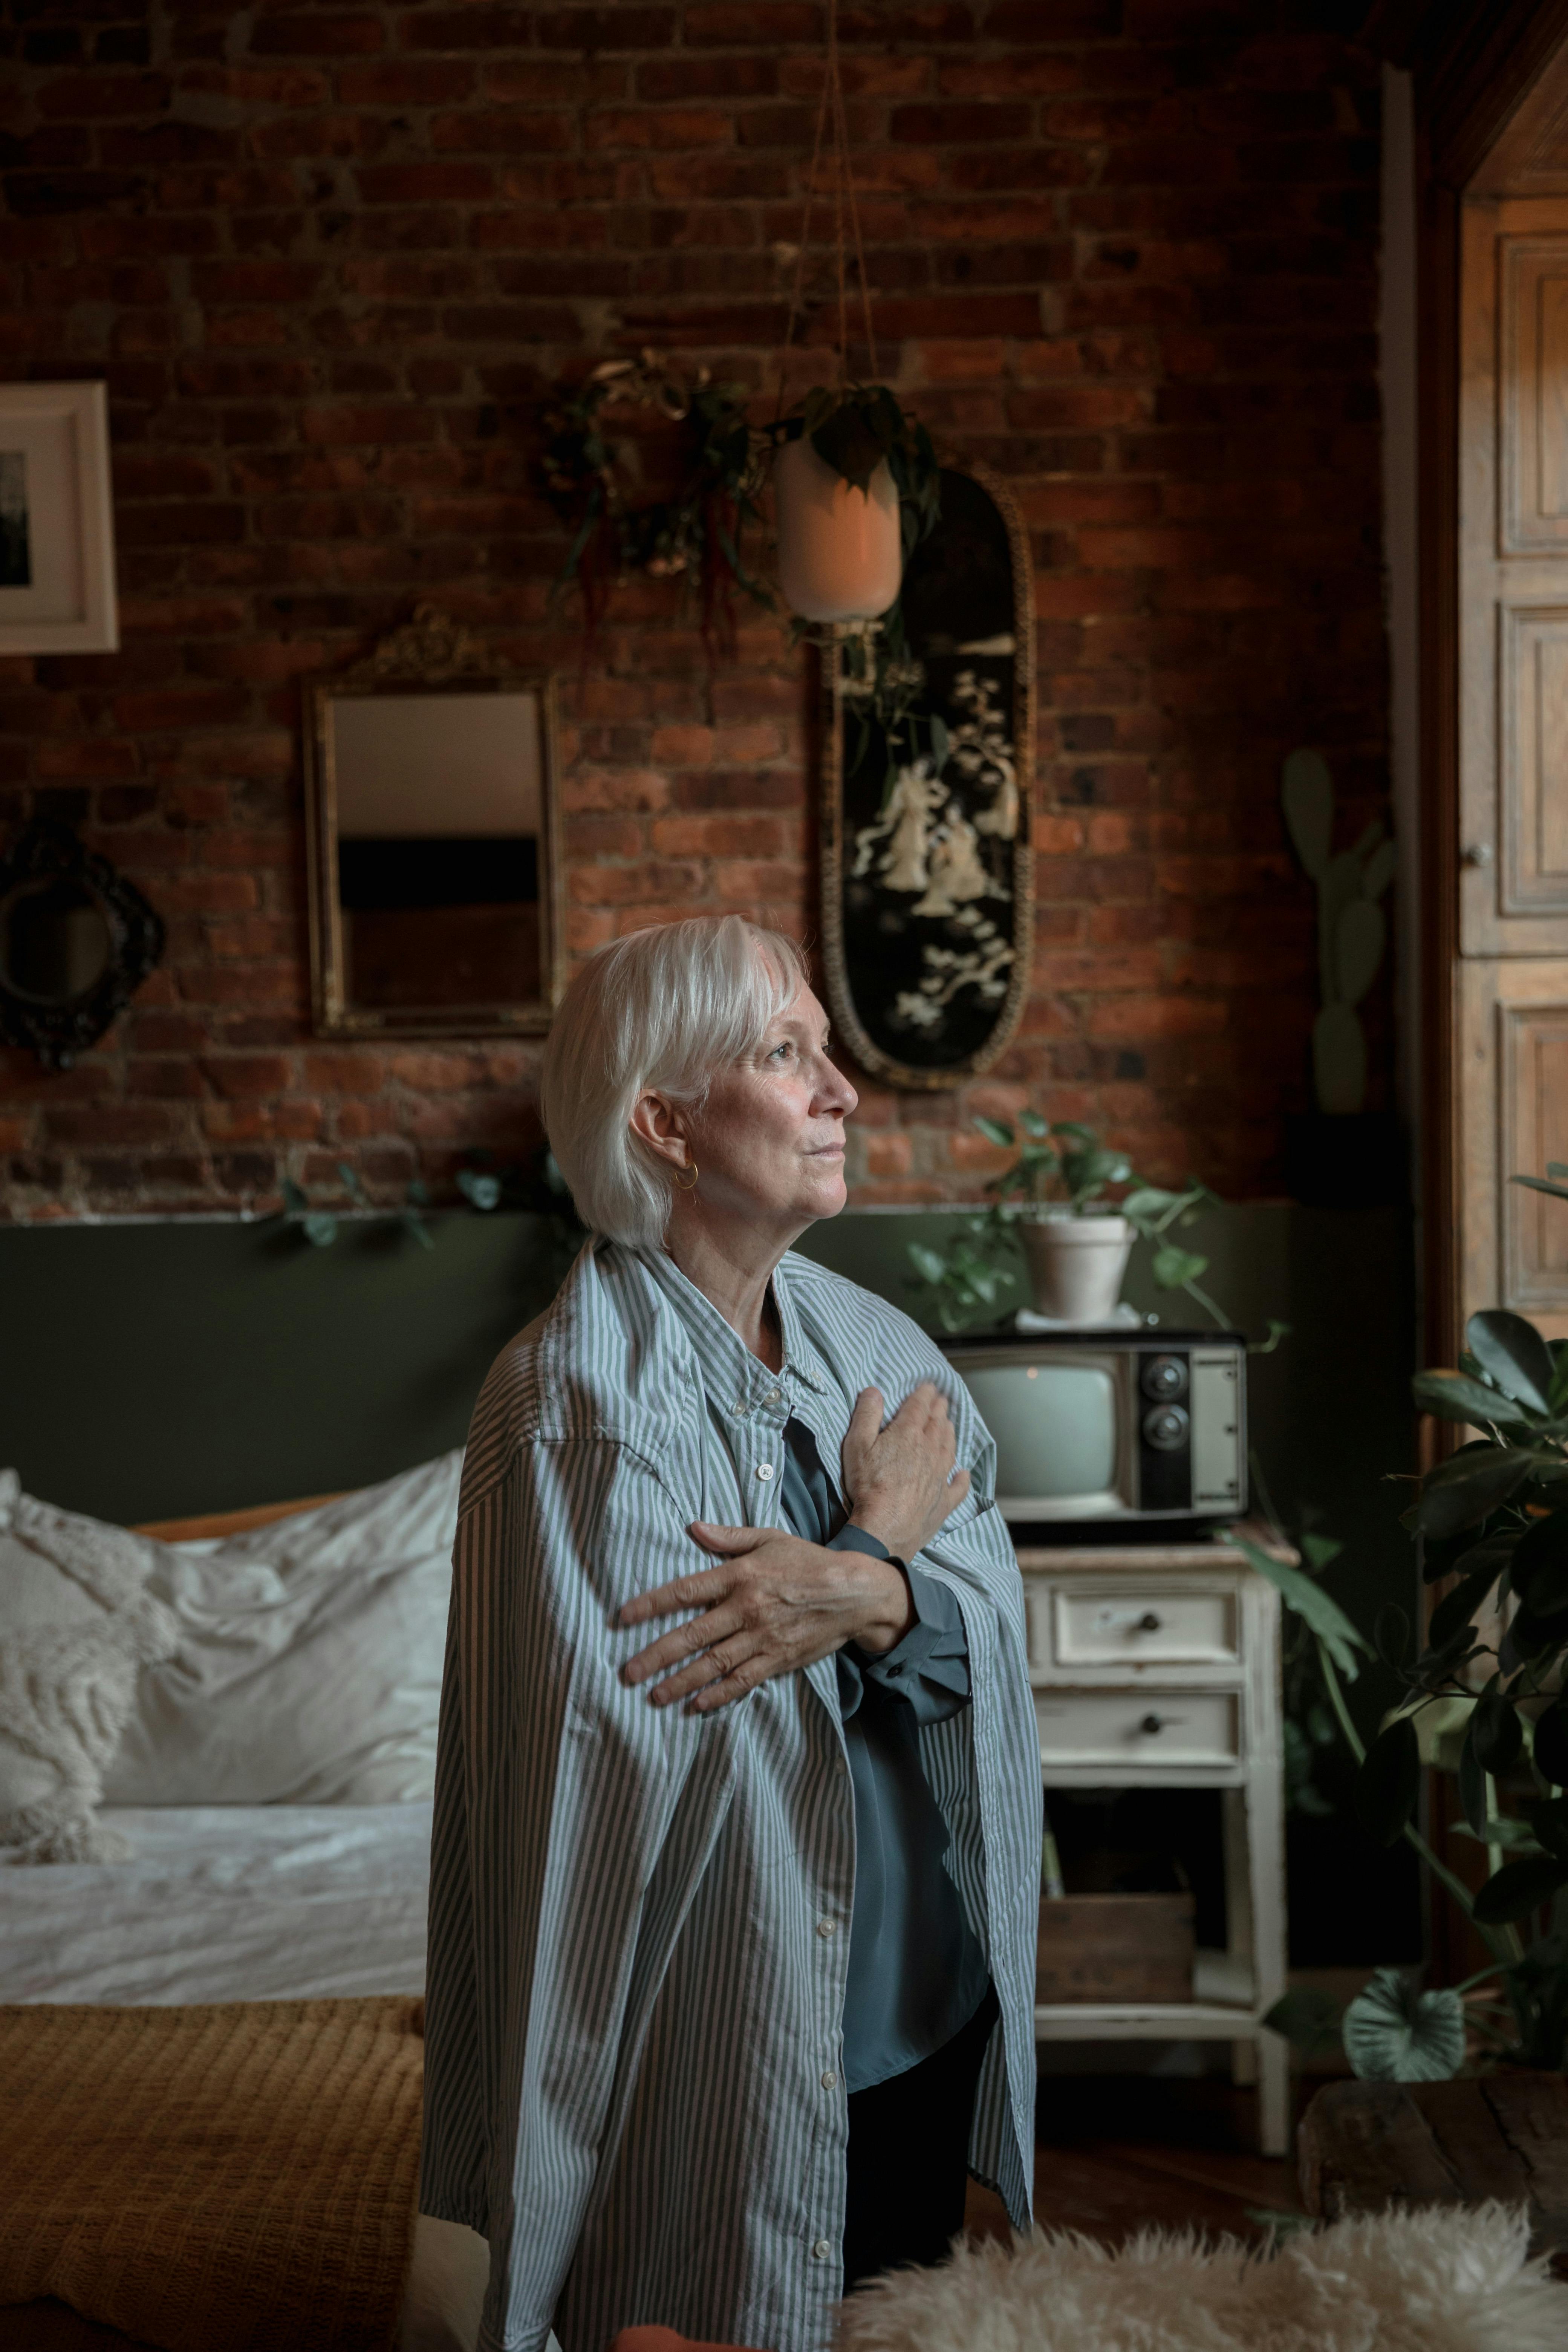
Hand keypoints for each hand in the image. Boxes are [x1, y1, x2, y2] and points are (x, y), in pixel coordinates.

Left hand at [615, 1524, 913, 1712]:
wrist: (853, 1592)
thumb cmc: (808, 1561)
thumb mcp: (769, 1538)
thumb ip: (728, 1537)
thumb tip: (692, 1529)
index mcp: (740, 1575)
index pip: (685, 1591)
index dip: (652, 1604)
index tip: (623, 1618)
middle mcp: (746, 1608)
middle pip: (691, 1635)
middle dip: (656, 1656)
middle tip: (627, 1673)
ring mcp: (761, 1637)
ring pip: (712, 1664)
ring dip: (680, 1682)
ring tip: (654, 1696)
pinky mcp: (777, 1659)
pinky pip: (742, 1681)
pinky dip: (718, 1695)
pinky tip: (697, 1705)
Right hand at [841, 1381, 970, 1561]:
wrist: (884, 1528)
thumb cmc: (867, 1486)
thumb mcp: (856, 1444)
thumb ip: (866, 1414)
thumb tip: (874, 1391)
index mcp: (909, 1433)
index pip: (920, 1405)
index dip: (925, 1393)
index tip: (929, 1386)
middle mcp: (930, 1451)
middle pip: (938, 1423)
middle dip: (940, 1409)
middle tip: (941, 1401)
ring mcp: (940, 1477)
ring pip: (950, 1448)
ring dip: (950, 1433)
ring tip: (949, 1426)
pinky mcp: (943, 1501)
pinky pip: (958, 1486)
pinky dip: (962, 1478)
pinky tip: (963, 1473)